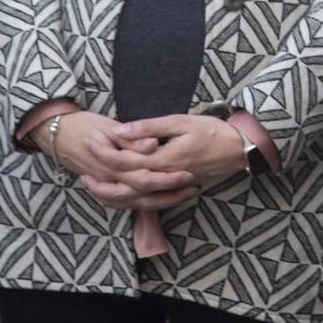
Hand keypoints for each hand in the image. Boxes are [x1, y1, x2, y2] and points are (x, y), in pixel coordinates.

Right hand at [44, 111, 190, 211]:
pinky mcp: (103, 186)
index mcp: (114, 164)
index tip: (188, 173)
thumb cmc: (85, 125)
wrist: (58, 133)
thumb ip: (132, 138)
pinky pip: (122, 203)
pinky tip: (157, 200)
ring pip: (134, 202)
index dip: (167, 178)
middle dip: (169, 193)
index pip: (145, 178)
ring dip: (160, 201)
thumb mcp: (110, 126)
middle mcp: (110, 180)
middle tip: (193, 186)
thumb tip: (153, 144)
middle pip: (142, 194)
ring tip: (183, 195)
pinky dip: (141, 204)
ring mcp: (105, 185)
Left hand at [80, 114, 246, 210]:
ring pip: (131, 197)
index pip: (125, 159)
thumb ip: (151, 127)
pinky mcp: (172, 190)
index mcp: (163, 160)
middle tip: (83, 161)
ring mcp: (168, 187)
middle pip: (123, 181)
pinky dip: (127, 199)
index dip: (105, 150)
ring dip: (109, 192)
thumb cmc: (213, 132)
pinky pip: (144, 200)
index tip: (91, 138)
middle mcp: (162, 178)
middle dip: (100, 171)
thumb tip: (121, 130)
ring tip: (90, 184)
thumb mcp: (182, 122)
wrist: (239, 150)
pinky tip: (117, 193)